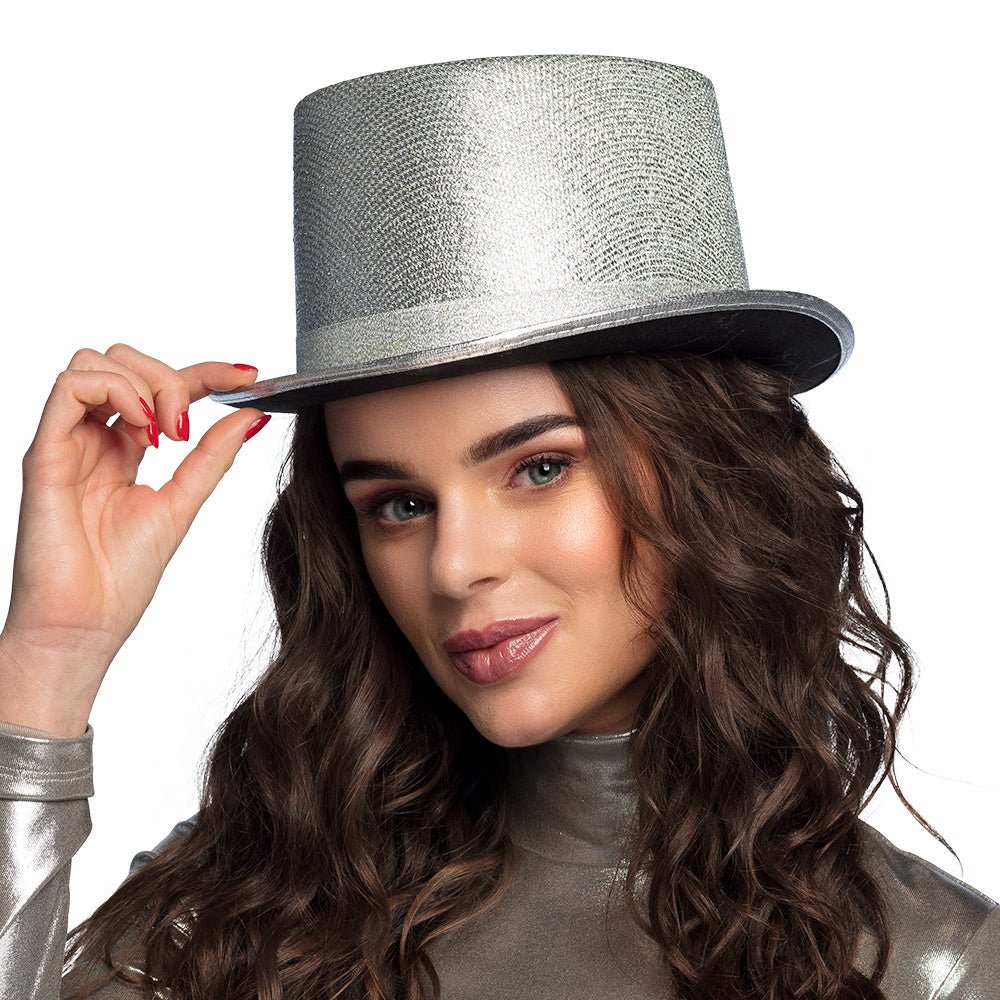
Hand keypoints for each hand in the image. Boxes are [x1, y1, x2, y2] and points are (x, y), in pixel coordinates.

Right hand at [0, 343, 269, 734]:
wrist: (84, 626)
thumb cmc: (120, 577)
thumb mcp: (183, 503)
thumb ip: (213, 456)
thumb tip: (252, 414)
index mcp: (125, 451)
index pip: (163, 388)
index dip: (207, 372)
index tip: (249, 376)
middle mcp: (95, 440)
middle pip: (126, 362)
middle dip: (173, 378)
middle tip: (190, 428)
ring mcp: (68, 442)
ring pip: (96, 363)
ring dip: (145, 384)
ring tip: (167, 434)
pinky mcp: (46, 453)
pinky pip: (69, 388)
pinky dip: (115, 390)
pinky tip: (145, 428)